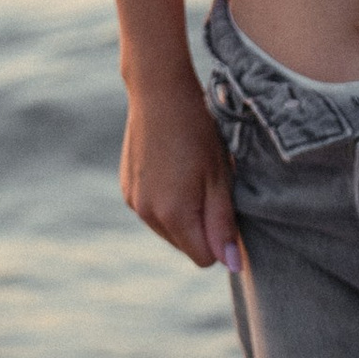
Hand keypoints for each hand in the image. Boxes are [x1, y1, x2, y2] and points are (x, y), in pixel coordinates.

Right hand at [121, 73, 241, 271]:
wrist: (159, 92)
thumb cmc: (198, 132)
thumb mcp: (220, 178)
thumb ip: (224, 225)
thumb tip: (232, 265)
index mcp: (173, 215)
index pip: (204, 258)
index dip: (221, 240)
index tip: (226, 209)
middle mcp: (147, 214)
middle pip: (185, 246)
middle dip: (201, 228)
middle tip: (210, 186)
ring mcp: (133, 201)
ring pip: (167, 229)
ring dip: (183, 214)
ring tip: (191, 174)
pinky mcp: (126, 188)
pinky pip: (152, 211)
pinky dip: (166, 201)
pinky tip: (173, 168)